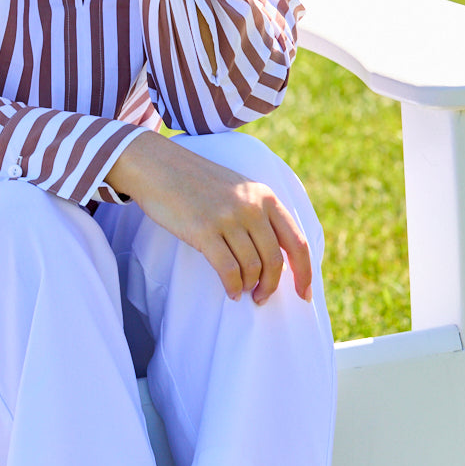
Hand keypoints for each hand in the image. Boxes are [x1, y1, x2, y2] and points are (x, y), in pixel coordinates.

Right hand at [106, 132, 312, 304]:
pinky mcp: (204, 230)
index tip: (304, 294)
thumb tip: (276, 260)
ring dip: (250, 287)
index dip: (305, 273)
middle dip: (271, 286)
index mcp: (265, 197)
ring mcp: (228, 218)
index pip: (297, 241)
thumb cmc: (197, 184)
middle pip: (276, 260)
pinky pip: (228, 270)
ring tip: (243, 293)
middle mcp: (252, 206)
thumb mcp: (239, 190)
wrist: (159, 167)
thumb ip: (260, 215)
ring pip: (252, 267)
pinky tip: (231, 292)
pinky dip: (233, 286)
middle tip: (262, 298)